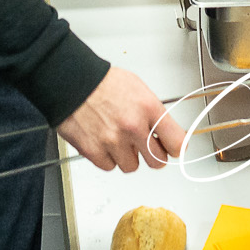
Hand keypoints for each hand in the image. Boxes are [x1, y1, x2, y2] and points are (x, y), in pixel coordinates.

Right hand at [58, 65, 185, 171]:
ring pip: (131, 166)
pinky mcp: (94, 151)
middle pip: (157, 161)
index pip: (176, 141)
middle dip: (154, 156)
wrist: (73, 82)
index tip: (174, 148)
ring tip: (119, 139)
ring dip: (127, 156)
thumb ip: (153, 113)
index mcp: (148, 108)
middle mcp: (133, 126)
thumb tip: (164, 131)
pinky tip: (104, 141)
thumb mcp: (138, 88)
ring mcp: (113, 141)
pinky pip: (109, 166)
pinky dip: (108, 158)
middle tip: (147, 148)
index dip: (176, 147)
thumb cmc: (104, 83)